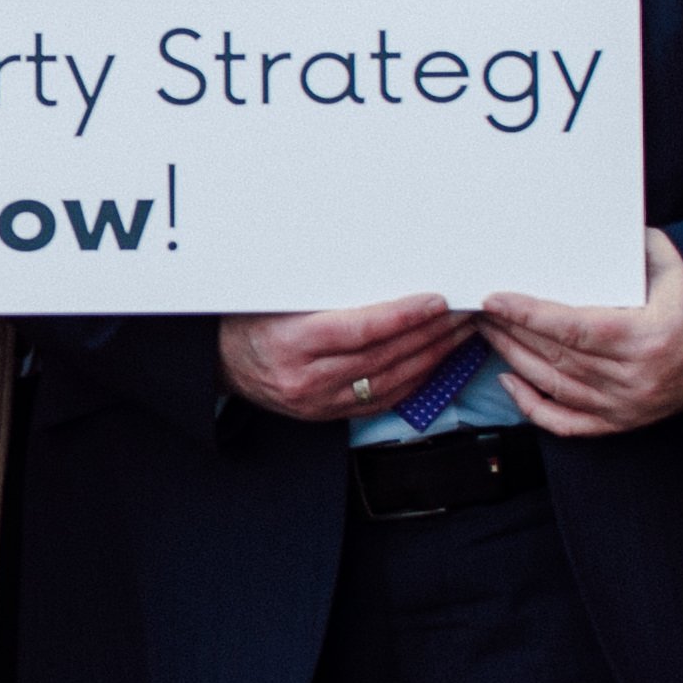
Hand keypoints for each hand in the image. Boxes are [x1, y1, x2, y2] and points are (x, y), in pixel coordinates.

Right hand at [219, 295, 468, 423]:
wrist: (219, 361)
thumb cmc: (248, 319)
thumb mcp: (276, 296)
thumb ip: (326, 290)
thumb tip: (382, 267)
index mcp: (291, 343)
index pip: (361, 330)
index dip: (403, 316)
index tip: (436, 301)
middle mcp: (305, 379)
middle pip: (383, 356)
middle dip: (430, 334)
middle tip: (463, 312)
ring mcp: (316, 402)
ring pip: (388, 381)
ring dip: (430, 357)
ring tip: (458, 334)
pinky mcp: (325, 415)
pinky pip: (380, 401)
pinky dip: (413, 381)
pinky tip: (433, 363)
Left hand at [480, 231, 682, 436]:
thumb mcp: (670, 264)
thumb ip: (628, 248)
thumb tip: (580, 228)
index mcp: (647, 337)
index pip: (573, 328)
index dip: (529, 314)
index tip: (495, 300)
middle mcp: (635, 378)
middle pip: (555, 356)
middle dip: (511, 330)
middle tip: (482, 309)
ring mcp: (627, 405)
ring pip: (554, 385)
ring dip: (514, 359)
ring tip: (490, 333)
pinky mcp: (623, 422)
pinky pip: (567, 423)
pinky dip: (533, 406)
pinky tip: (510, 382)